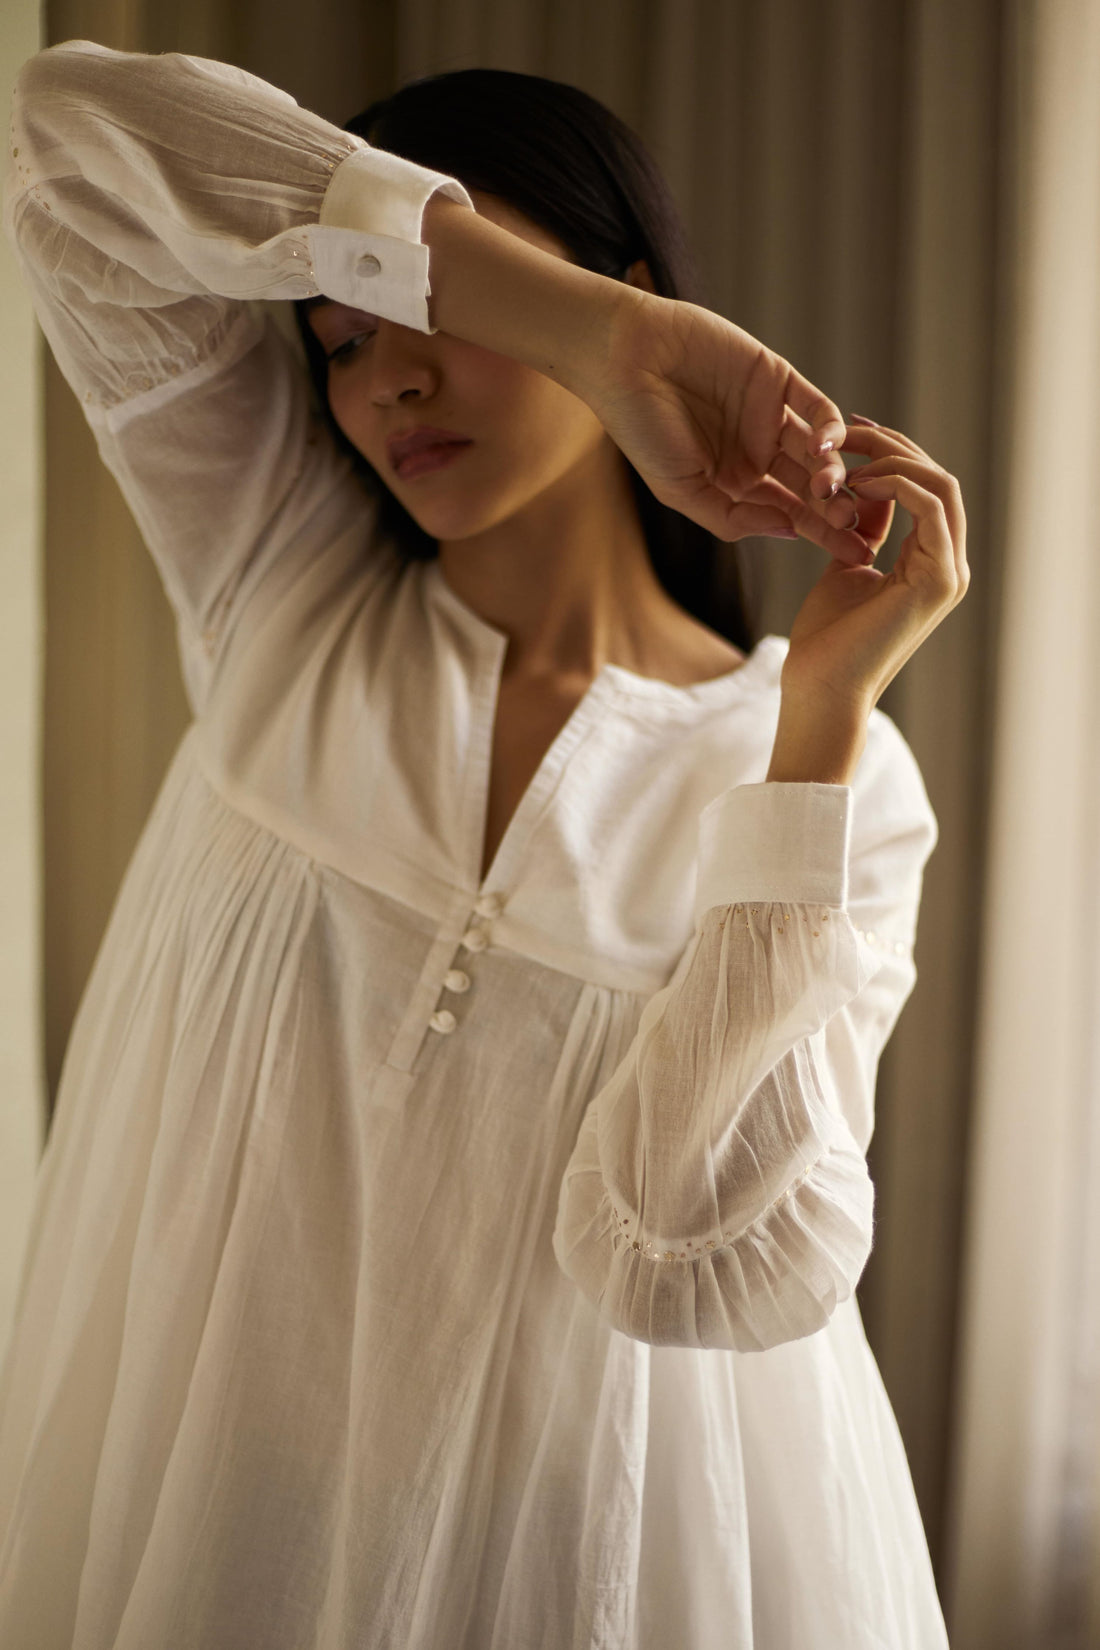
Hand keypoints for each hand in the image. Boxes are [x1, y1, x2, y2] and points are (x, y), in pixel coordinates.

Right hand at [587, 287, 870, 562]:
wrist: (624, 359)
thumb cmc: (641, 429)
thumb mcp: (681, 490)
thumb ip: (732, 516)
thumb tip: (788, 530)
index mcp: (735, 484)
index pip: (790, 514)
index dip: (823, 536)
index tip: (857, 557)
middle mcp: (757, 452)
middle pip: (811, 487)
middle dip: (836, 510)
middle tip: (853, 527)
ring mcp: (769, 415)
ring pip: (819, 451)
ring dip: (833, 474)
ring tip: (832, 492)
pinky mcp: (777, 377)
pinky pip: (816, 406)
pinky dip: (829, 428)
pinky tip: (824, 448)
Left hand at [768, 418, 968, 779]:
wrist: (820, 689)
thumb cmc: (825, 641)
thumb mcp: (844, 568)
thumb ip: (861, 531)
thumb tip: (860, 493)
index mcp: (930, 562)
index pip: (925, 488)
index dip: (890, 454)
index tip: (848, 433)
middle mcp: (949, 565)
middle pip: (938, 478)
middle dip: (892, 446)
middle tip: (847, 427)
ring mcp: (950, 573)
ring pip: (941, 485)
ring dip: (893, 460)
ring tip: (846, 457)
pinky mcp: (939, 580)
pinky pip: (930, 506)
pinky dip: (895, 484)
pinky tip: (855, 485)